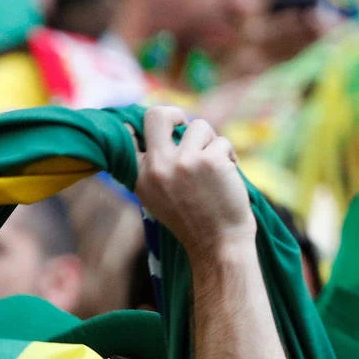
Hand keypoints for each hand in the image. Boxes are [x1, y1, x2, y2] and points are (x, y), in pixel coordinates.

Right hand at [134, 106, 254, 256]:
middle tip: (186, 126)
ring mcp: (184, 161)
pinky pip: (222, 142)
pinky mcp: (210, 160)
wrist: (218, 244)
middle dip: (176, 114)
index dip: (139, 125)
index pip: (128, 134)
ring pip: (199, 126)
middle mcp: (156, 166)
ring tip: (215, 166)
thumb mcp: (157, 196)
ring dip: (211, 142)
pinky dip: (230, 156)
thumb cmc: (191, 220)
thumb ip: (154, 166)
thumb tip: (162, 129)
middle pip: (157, 114)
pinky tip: (228, 177)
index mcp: (139, 175)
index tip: (151, 129)